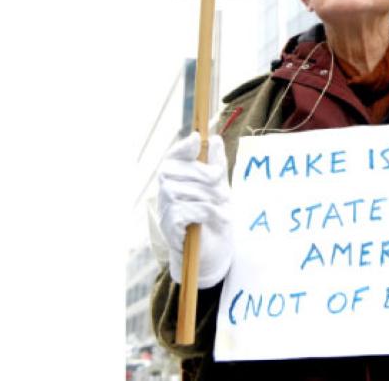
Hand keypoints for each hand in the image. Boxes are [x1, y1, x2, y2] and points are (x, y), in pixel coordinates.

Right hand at [157, 131, 233, 288]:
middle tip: (224, 191)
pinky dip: (208, 212)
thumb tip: (215, 139)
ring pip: (186, 191)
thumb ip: (217, 164)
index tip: (197, 140)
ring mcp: (164, 207)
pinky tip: (218, 218)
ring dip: (211, 198)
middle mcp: (164, 189)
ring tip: (222, 207)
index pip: (173, 156)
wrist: (214, 249)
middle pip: (181, 171)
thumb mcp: (220, 185)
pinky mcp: (169, 225)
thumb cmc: (214, 213)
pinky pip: (187, 210)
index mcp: (176, 176)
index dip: (183, 147)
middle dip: (208, 177)